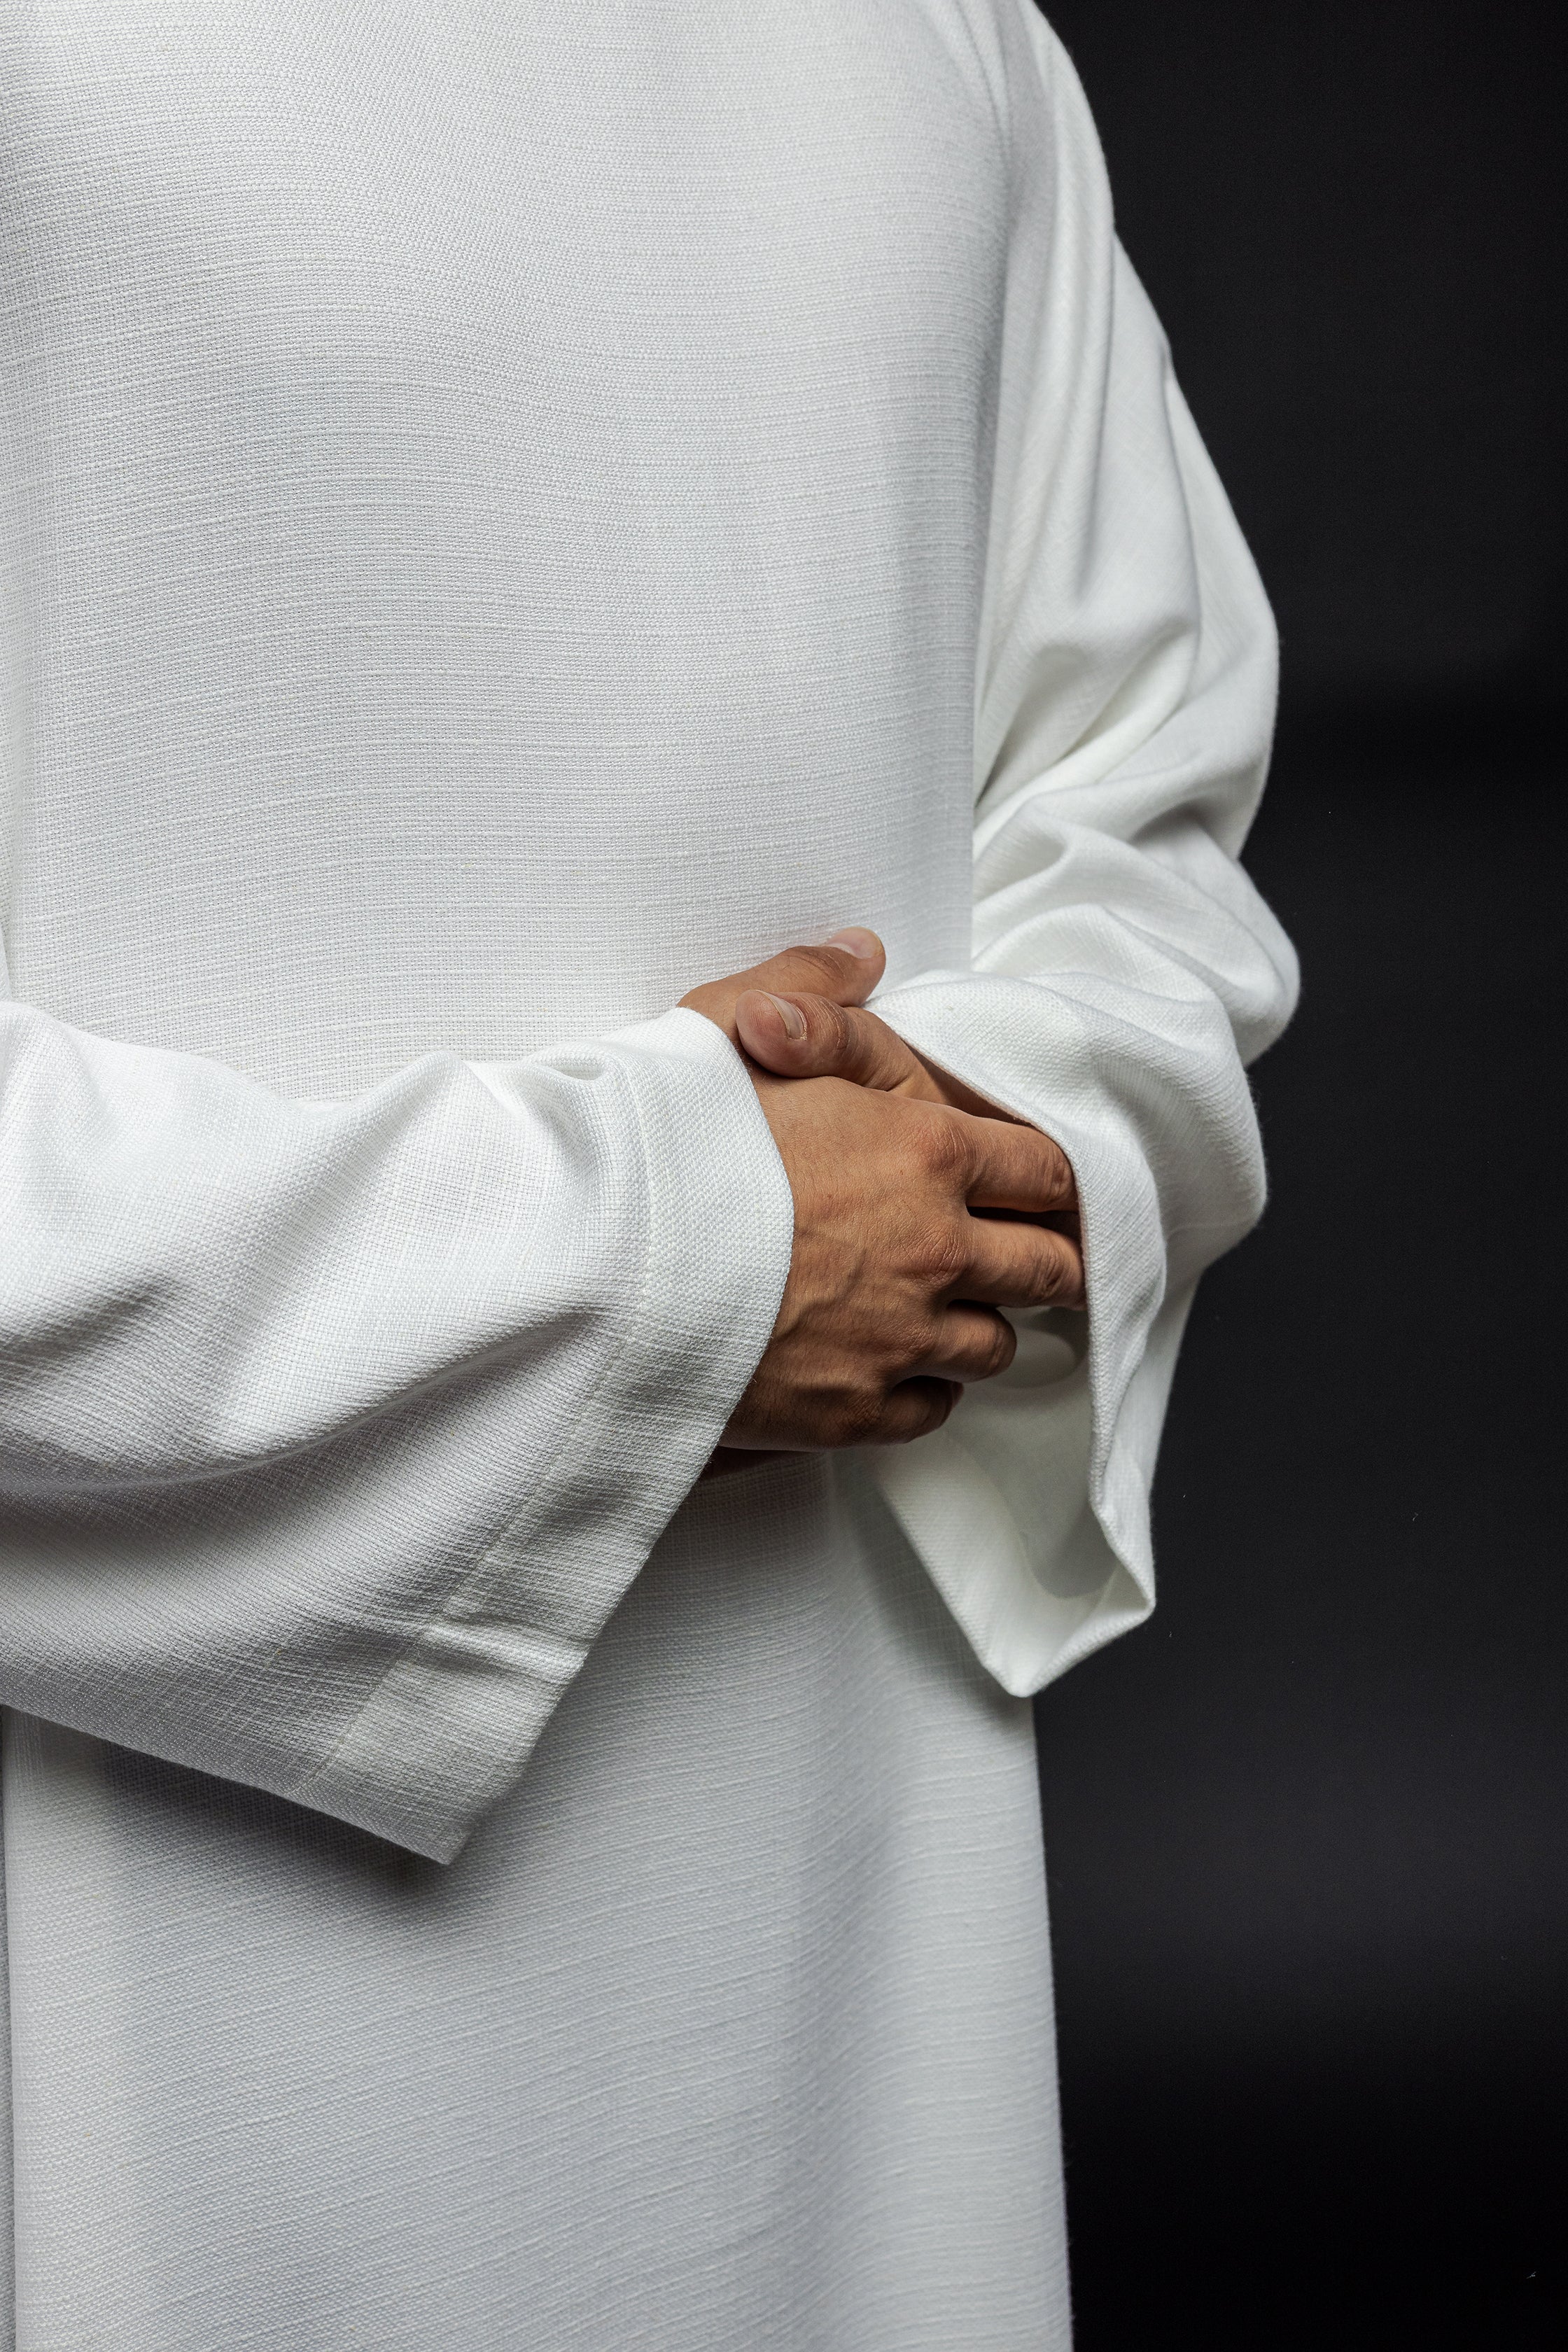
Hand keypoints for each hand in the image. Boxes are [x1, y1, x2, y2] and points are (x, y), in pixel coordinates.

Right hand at [680, 931, 1082, 1469]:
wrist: (599, 1269)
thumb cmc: (665, 1147)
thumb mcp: (729, 1030)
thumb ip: (810, 991)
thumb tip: (862, 955)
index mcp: (926, 1152)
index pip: (1044, 1169)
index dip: (1046, 1176)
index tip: (1036, 1185)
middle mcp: (935, 1251)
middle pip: (1046, 1268)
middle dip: (1041, 1258)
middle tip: (1021, 1253)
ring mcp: (900, 1339)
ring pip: (994, 1346)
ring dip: (978, 1324)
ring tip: (945, 1308)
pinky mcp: (854, 1411)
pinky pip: (931, 1409)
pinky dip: (923, 1389)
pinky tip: (893, 1364)